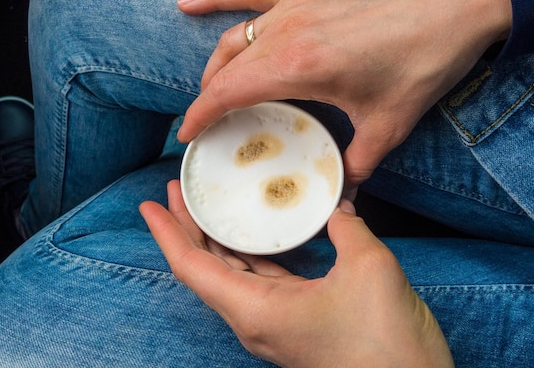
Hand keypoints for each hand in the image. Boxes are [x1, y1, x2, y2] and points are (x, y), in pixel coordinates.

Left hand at [140, 181, 453, 366]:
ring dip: (215, 240)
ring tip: (207, 205)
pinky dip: (248, 254)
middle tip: (177, 189)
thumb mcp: (367, 267)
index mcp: (256, 310)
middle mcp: (254, 320)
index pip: (192, 268)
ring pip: (230, 276)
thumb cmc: (385, 343)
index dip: (167, 233)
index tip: (148, 204)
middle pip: (205, 270)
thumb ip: (345, 226)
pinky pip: (259, 282)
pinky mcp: (293, 323)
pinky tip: (255, 234)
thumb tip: (338, 204)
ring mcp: (273, 324)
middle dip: (187, 228)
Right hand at [177, 0, 510, 189]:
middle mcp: (288, 30)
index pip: (229, 91)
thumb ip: (357, 164)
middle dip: (209, 97)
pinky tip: (188, 3)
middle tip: (208, 124)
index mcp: (299, 65)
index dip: (201, 115)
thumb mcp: (388, 126)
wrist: (454, 10)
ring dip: (218, 64)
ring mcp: (296, 4)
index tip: (186, 136)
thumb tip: (345, 195)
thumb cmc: (421, 64)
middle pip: (226, 66)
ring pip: (236, 35)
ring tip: (212, 88)